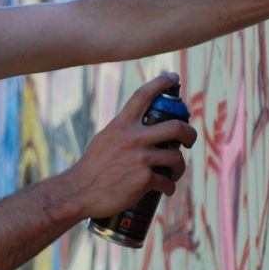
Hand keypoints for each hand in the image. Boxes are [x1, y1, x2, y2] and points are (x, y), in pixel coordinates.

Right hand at [68, 72, 197, 219]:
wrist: (78, 192)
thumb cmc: (91, 168)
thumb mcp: (104, 139)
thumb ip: (122, 131)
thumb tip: (140, 129)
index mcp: (121, 125)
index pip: (144, 94)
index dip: (161, 82)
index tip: (173, 77)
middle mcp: (133, 138)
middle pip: (176, 127)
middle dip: (189, 133)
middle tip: (189, 141)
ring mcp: (140, 159)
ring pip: (176, 157)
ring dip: (179, 168)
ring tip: (174, 173)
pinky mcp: (144, 180)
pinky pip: (167, 182)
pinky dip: (169, 187)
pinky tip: (166, 189)